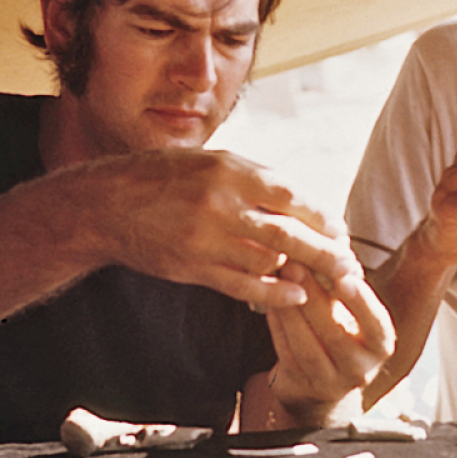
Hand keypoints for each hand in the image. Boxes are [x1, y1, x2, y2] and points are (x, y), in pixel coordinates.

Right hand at [79, 148, 360, 308]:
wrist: (107, 204)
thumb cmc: (165, 177)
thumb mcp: (211, 161)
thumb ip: (254, 179)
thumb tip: (300, 200)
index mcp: (230, 171)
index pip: (292, 197)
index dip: (322, 218)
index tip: (341, 231)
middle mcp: (220, 204)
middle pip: (288, 235)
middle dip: (325, 253)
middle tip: (349, 265)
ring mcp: (205, 239)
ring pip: (269, 262)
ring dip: (300, 273)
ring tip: (324, 280)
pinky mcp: (193, 268)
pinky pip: (242, 286)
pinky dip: (273, 294)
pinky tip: (295, 296)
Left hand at [265, 262, 395, 419]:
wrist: (320, 380)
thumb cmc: (337, 329)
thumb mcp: (349, 310)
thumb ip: (343, 284)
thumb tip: (332, 245)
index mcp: (380, 344)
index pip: (377, 324)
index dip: (362, 302)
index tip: (346, 277)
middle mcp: (361, 369)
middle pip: (335, 333)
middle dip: (312, 297)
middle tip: (294, 266)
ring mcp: (332, 384)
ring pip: (307, 348)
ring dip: (290, 312)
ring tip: (278, 282)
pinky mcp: (303, 389)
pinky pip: (287, 355)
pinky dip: (277, 327)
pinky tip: (269, 304)